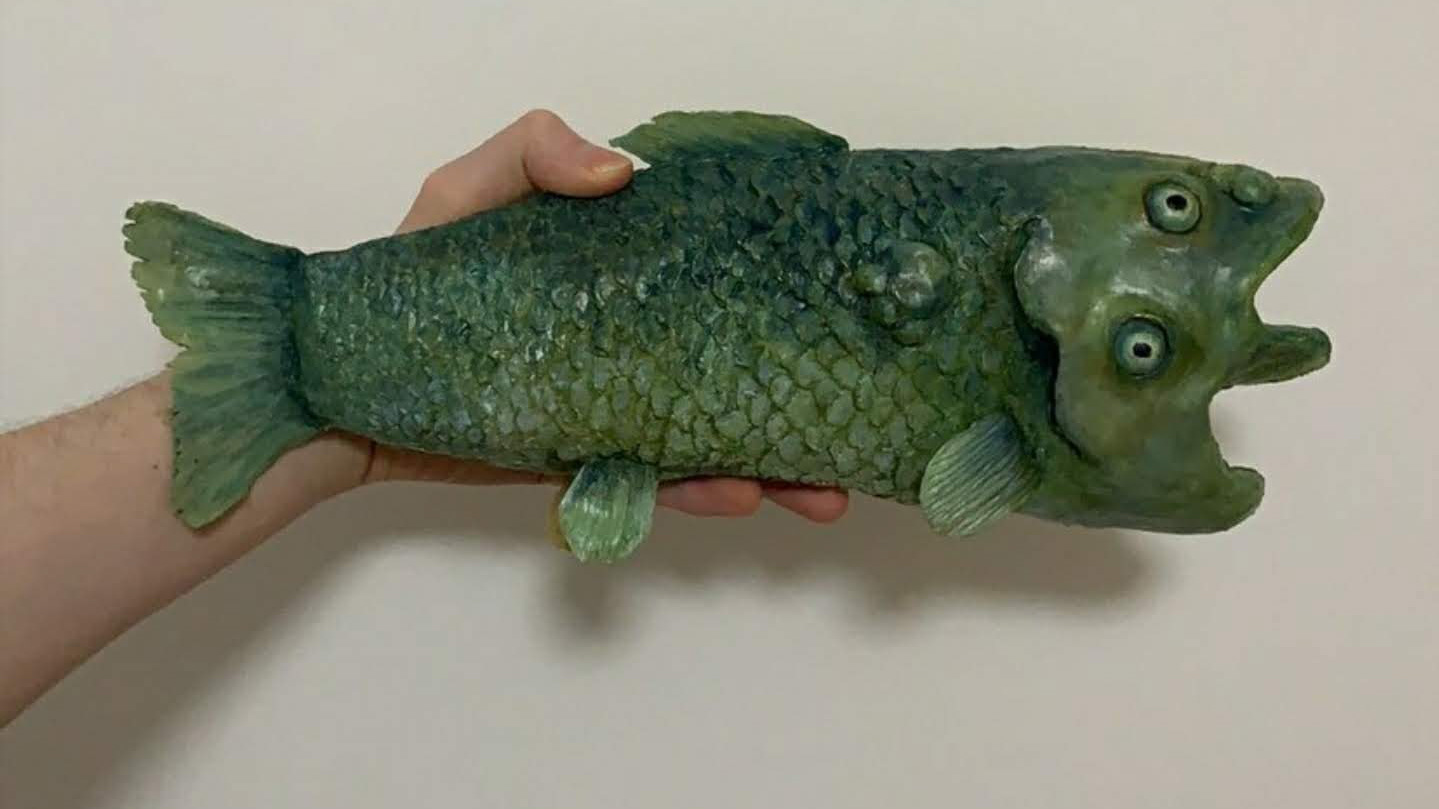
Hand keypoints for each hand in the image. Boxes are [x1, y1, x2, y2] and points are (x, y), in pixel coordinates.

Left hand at [349, 109, 847, 522]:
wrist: (340, 380)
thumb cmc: (406, 276)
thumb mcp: (467, 190)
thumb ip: (534, 151)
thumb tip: (625, 173)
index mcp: (623, 274)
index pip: (718, 279)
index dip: (780, 291)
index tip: (836, 303)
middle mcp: (631, 340)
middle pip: (735, 373)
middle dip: (798, 403)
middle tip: (851, 429)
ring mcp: (611, 404)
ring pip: (708, 440)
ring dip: (767, 468)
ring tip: (818, 490)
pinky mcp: (579, 458)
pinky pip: (647, 479)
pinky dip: (689, 492)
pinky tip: (729, 495)